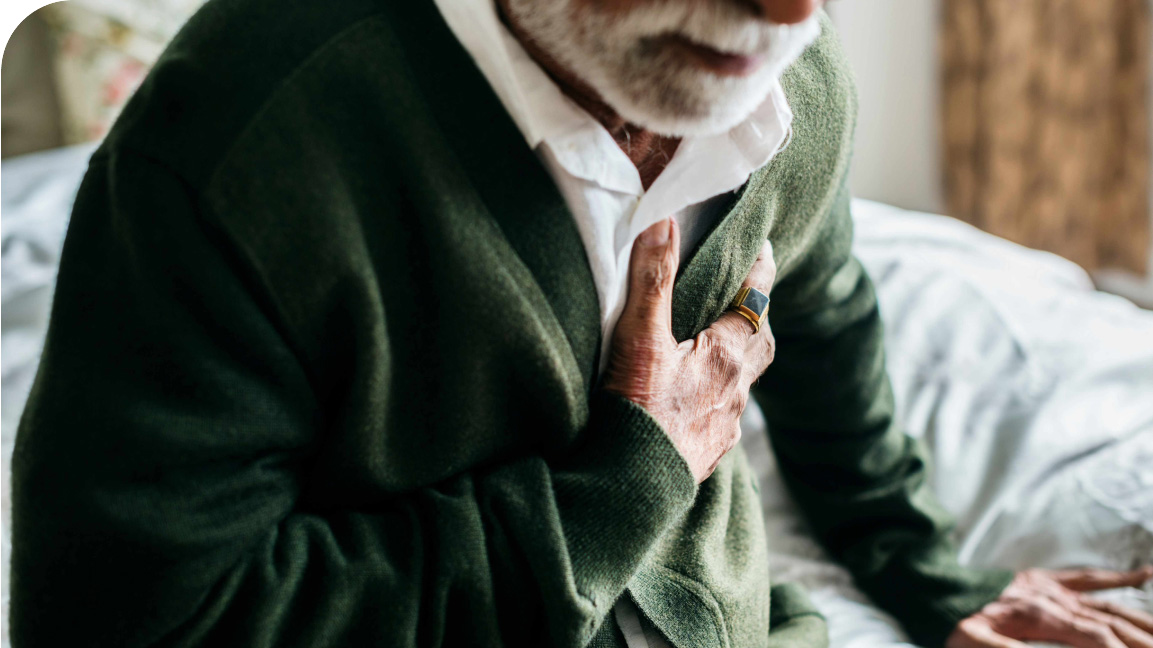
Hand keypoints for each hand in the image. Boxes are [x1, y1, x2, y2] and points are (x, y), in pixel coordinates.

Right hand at [603, 218, 776, 482]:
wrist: (630, 490)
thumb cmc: (637, 414)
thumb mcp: (639, 339)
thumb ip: (652, 279)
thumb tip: (665, 222)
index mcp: (728, 356)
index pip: (756, 300)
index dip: (760, 271)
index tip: (763, 248)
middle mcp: (736, 391)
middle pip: (759, 342)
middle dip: (754, 315)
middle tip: (742, 295)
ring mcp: (725, 426)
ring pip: (741, 382)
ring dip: (733, 358)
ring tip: (713, 345)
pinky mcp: (707, 453)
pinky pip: (723, 414)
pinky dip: (714, 396)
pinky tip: (693, 400)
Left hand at [948, 567, 1152, 647]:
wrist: (940, 588)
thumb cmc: (957, 622)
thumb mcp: (976, 645)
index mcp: (1041, 616)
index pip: (1096, 636)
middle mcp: (1055, 600)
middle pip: (1112, 622)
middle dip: (1142, 640)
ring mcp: (1054, 588)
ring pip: (1109, 604)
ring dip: (1142, 621)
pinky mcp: (1047, 580)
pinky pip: (1089, 578)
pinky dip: (1120, 577)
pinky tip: (1146, 576)